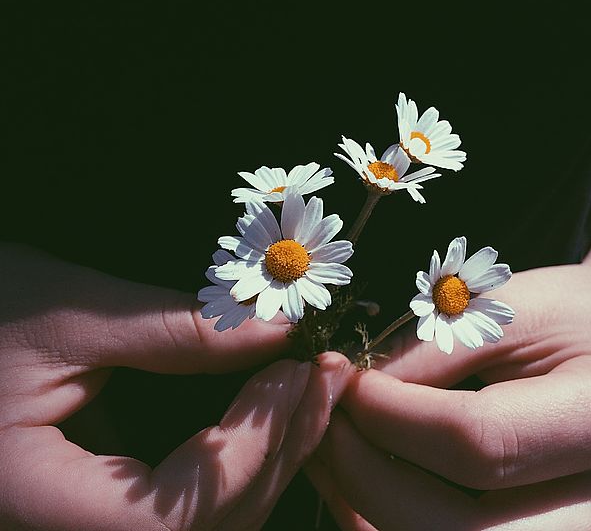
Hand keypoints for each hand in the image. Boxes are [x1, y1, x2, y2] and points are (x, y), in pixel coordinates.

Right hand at [0, 243, 352, 529]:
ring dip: (273, 452)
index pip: (168, 522)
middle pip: (205, 528)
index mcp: (33, 506)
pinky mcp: (109, 493)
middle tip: (325, 374)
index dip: (245, 449)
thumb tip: (278, 329)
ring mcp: (90, 517)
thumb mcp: (68, 315)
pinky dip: (244, 453)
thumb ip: (174, 331)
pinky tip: (272, 404)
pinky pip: (193, 497)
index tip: (292, 372)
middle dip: (279, 448)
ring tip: (312, 385)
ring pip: (209, 521)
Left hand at [306, 238, 590, 529]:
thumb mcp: (515, 311)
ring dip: (363, 504)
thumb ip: (436, 347)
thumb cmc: (571, 318)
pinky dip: (383, 520)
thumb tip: (354, 385)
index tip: (342, 379)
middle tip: (323, 419)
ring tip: (328, 445)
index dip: (391, 412)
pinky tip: (357, 474)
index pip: (477, 442)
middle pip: (456, 529)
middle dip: (365, 473)